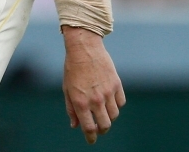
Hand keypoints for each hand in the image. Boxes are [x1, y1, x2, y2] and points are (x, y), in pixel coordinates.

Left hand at [62, 26, 125, 143]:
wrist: (84, 48)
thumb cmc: (72, 69)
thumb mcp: (67, 89)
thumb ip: (71, 109)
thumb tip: (75, 126)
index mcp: (81, 102)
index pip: (89, 128)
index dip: (91, 137)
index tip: (91, 140)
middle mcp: (95, 100)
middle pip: (105, 125)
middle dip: (102, 130)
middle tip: (99, 128)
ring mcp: (108, 92)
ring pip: (114, 115)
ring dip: (109, 117)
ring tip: (102, 112)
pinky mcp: (117, 85)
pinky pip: (121, 103)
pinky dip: (116, 105)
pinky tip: (109, 100)